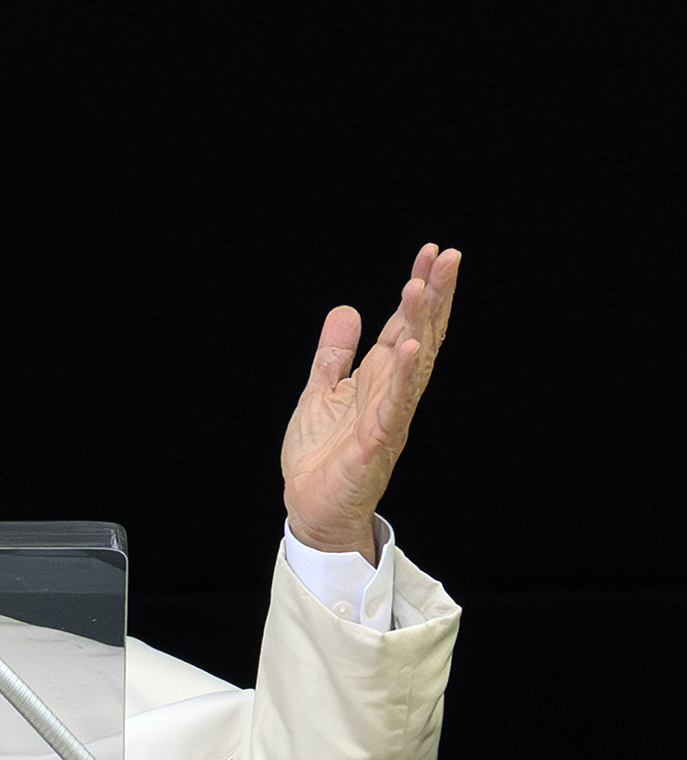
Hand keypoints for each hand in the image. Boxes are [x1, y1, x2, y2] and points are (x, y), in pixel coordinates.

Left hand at [281, 243, 460, 562]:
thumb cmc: (322, 456)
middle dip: (433, 296)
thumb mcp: (321, 392)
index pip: (406, 325)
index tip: (431, 252)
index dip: (419, 289)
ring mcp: (389, 416)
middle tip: (446, 256)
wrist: (313, 507)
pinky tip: (410, 347)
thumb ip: (335, 354)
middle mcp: (392, 392)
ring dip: (420, 325)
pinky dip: (403, 376)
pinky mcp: (377, 442)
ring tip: (424, 287)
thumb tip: (347, 309)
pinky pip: (395, 404)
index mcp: (379, 378)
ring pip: (412, 364)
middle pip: (420, 335)